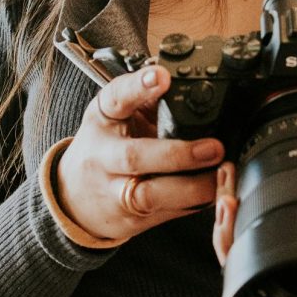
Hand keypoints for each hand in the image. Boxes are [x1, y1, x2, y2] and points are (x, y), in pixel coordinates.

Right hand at [58, 62, 224, 245]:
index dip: (138, 86)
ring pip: (151, 195)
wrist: (75, 197)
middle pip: (134, 157)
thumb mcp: (116, 115)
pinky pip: (168, 214)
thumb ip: (147, 101)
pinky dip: (195, 204)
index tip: (162, 76)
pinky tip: (216, 193)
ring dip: (192, 188)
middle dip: (177, 154)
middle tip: (213, 147)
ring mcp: (114, 192)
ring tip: (221, 174)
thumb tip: (193, 84)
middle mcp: (104, 157)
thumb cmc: (105, 147)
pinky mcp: (131, 220)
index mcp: (102, 120)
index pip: (116, 98)